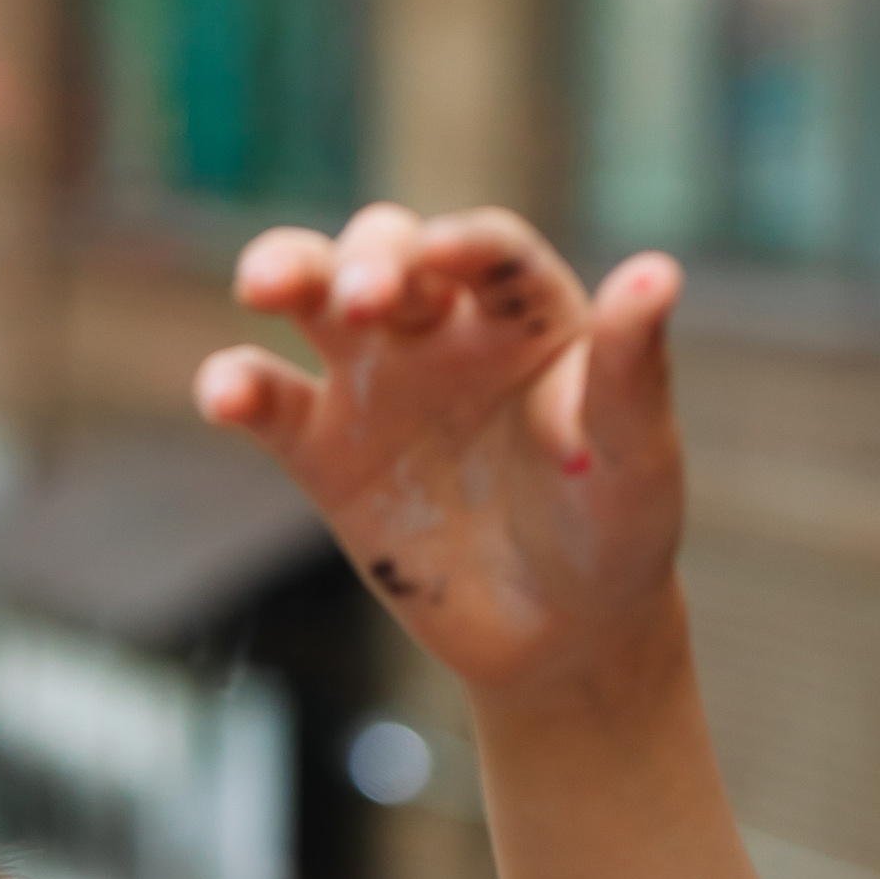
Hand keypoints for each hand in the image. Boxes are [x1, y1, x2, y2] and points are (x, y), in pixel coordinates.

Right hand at [199, 206, 686, 712]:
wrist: (561, 634)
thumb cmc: (615, 531)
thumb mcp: (636, 457)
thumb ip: (632, 369)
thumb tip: (657, 272)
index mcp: (527, 310)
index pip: (489, 251)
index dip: (465, 244)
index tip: (447, 255)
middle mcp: (445, 325)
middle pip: (389, 252)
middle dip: (368, 260)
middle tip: (363, 299)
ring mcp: (379, 382)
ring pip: (316, 298)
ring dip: (287, 274)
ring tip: (261, 286)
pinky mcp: (326, 451)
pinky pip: (272, 403)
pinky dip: (238, 387)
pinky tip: (222, 393)